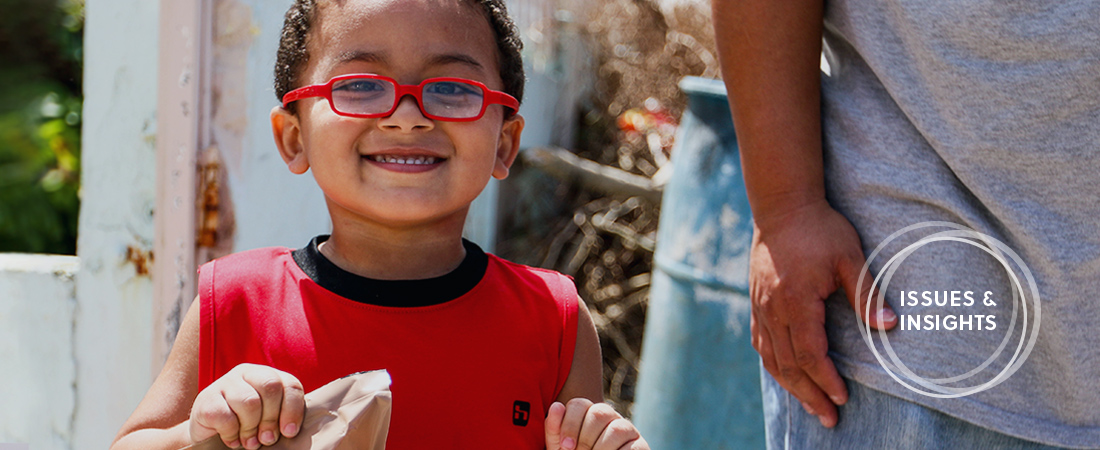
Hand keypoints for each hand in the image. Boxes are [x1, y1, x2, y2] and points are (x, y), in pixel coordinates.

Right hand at [188, 363, 305, 448]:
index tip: (289, 432)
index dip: (293, 410)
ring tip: (249, 442)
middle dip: (272, 419)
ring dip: (251, 428)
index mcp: (268, 375)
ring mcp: (225, 383)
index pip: (290, 384)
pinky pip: (226, 416)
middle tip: (267, 439)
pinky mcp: (206, 399)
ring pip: (249, 402)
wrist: (209, 434)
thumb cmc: (247, 427)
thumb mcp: (268, 419)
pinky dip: (232, 434)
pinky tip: (232, 440)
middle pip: (271, 387)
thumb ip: (283, 417)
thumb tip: (291, 431)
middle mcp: (247, 373)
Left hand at [545, 399, 648, 449]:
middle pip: (599, 413)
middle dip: (585, 438)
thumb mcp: (560, 448)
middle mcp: (609, 417)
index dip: (570, 424)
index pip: (579, 405)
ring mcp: (627, 430)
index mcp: (588, 414)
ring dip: (602, 448)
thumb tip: (556, 406)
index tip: (565, 446)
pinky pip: (633, 446)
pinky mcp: (641, 446)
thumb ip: (554, 429)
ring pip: (617, 428)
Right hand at [750, 201, 895, 427]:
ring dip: (791, 386)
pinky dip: (774, 366)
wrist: (782, 206)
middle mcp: (773, 309)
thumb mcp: (848, 256)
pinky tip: (787, 376)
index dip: (826, 380)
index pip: (810, 354)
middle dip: (810, 395)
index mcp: (796, 301)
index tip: (843, 398)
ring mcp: (761, 307)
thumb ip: (866, 293)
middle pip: (788, 365)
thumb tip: (890, 325)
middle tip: (830, 418)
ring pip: (771, 359)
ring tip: (811, 405)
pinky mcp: (757, 303)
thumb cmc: (819, 229)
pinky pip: (761, 344)